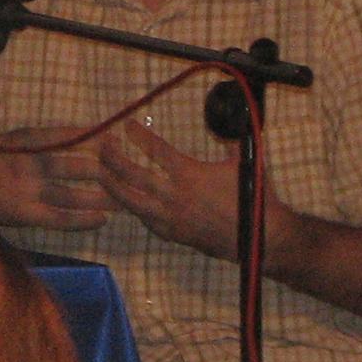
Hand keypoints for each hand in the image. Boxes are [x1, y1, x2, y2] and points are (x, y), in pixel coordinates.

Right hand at [0, 126, 114, 230]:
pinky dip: (82, 220)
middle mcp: (26, 165)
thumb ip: (36, 140)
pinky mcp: (24, 214)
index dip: (89, 138)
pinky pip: (59, 218)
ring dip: (100, 198)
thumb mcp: (7, 141)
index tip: (112, 137)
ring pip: (71, 195)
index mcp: (21, 142)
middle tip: (127, 171)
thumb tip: (77, 135)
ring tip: (124, 199)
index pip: (62, 137)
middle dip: (103, 169)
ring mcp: (25, 192)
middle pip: (73, 166)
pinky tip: (101, 220)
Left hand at [95, 122, 247, 261]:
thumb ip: (228, 141)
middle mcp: (173, 195)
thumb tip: (223, 123)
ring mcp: (170, 217)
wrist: (261, 238)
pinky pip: (145, 220)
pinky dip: (133, 209)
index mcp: (189, 174)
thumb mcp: (243, 162)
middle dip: (112, 158)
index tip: (125, 123)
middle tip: (103, 144)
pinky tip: (127, 201)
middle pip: (131, 174)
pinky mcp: (173, 234)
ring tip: (100, 173)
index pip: (156, 149)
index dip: (138, 135)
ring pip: (130, 200)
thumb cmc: (254, 198)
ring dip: (112, 185)